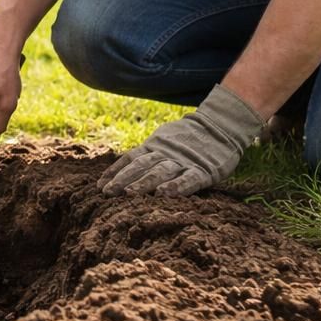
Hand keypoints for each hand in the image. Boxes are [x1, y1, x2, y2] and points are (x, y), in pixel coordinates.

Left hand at [99, 84, 265, 196]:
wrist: (221, 126)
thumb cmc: (189, 138)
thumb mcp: (164, 140)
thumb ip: (148, 152)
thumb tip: (124, 167)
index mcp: (155, 147)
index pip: (131, 159)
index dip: (115, 172)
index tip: (100, 186)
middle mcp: (166, 154)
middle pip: (141, 167)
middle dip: (123, 180)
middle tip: (108, 193)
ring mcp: (184, 162)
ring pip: (160, 173)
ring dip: (144, 184)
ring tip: (129, 194)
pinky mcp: (203, 170)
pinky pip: (188, 180)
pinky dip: (175, 187)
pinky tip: (163, 195)